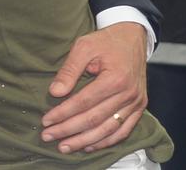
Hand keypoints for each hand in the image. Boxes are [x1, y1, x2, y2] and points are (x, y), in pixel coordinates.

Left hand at [41, 22, 147, 153]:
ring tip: (65, 146)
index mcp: (116, 78)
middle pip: (95, 119)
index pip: (84, 102)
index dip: (63, 114)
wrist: (133, 38)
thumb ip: (69, 70)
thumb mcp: (84, 47)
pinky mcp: (139, 107)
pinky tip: (89, 146)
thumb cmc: (106, 41)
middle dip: (69, 130)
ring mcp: (137, 103)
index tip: (46, 120)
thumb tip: (55, 92)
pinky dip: (106, 141)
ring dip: (85, 141)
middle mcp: (129, 94)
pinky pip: (123, 130)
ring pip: (109, 130)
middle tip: (48, 136)